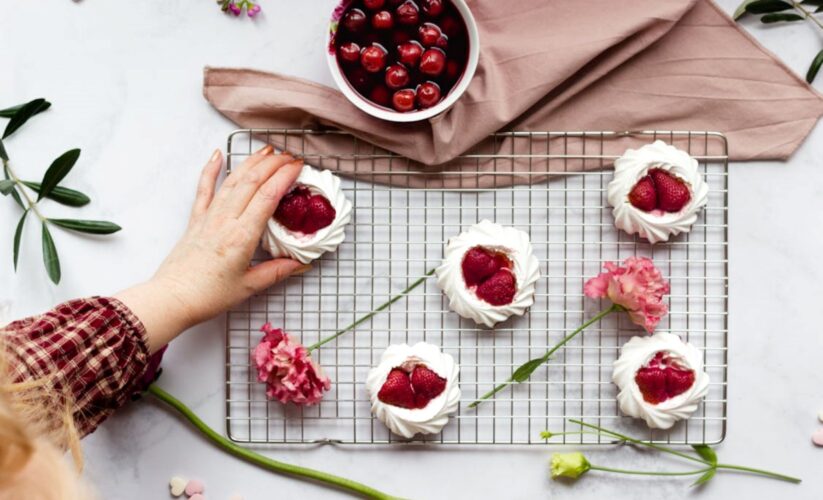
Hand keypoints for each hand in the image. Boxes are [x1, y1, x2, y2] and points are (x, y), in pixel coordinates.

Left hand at [117, 146, 306, 352]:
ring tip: (267, 151)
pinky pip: (204, 189)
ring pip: (232, 180)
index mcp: (242, 236)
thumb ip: (276, 272)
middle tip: (290, 157)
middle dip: (273, 164)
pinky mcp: (196, 220)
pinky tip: (217, 155)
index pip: (267, 196)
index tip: (298, 167)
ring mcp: (209, 217)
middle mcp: (225, 220)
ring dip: (250, 162)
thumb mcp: (248, 287)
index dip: (284, 177)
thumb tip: (301, 264)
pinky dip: (210, 170)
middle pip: (252, 181)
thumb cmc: (208, 295)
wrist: (172, 299)